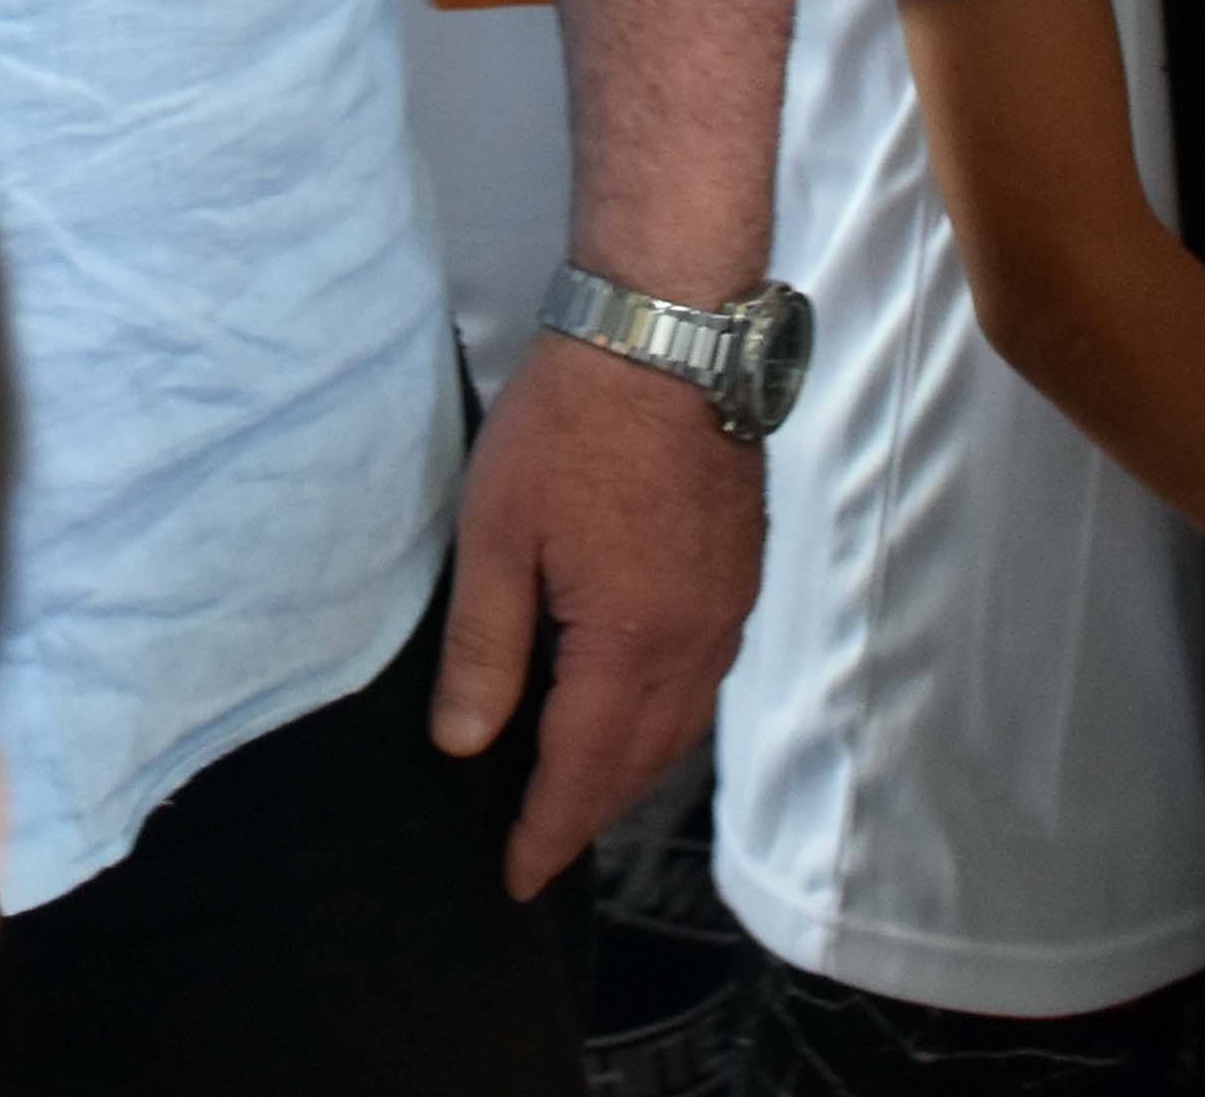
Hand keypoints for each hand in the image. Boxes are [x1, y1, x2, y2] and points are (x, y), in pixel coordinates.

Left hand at [431, 320, 766, 896]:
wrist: (667, 329)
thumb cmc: (572, 421)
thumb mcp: (498, 531)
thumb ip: (485, 647)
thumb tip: (464, 742)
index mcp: (631, 641)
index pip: (584, 769)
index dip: (547, 830)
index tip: (516, 875)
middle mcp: (695, 640)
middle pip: (642, 760)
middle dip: (589, 809)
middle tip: (539, 841)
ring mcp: (727, 605)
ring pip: (682, 722)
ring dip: (631, 765)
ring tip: (581, 786)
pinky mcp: (740, 569)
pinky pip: (705, 675)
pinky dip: (666, 713)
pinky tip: (635, 701)